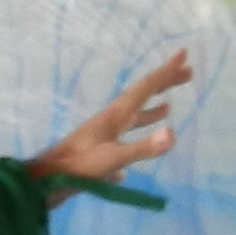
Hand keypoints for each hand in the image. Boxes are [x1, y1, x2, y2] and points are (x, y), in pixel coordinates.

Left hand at [27, 48, 190, 197]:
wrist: (47, 180)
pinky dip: (137, 140)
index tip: (184, 54)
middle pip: (142, 97)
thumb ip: (142, 148)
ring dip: (152, 110)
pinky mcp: (100, 151)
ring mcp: (105, 135)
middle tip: (188, 74)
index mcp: (116, 115)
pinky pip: (124, 141)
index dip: (166, 71)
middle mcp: (112, 120)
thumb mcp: (113, 158)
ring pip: (133, 118)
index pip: (146, 87)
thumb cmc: (78, 167)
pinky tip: (141, 147)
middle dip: (164, 84)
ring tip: (168, 107)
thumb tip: (173, 134)